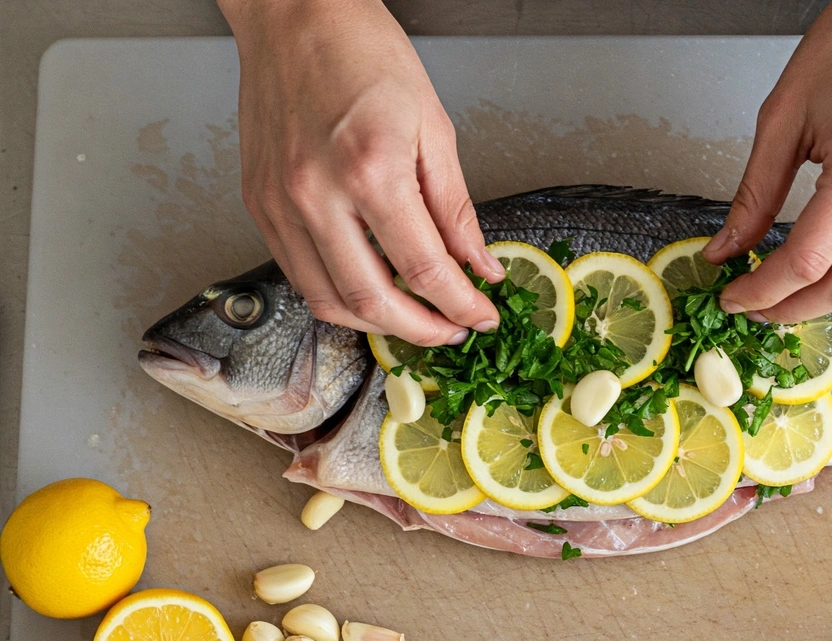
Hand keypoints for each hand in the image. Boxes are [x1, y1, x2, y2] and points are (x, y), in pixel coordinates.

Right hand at [219, 0, 502, 344]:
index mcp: (371, 170)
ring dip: (375, 323)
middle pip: (372, 300)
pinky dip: (337, 296)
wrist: (295, 16)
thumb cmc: (364, 53)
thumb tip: (479, 264)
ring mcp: (281, 203)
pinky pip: (298, 274)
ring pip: (328, 300)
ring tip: (412, 318)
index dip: (461, 305)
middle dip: (420, 330)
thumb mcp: (434, 126)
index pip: (424, 269)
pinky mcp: (260, 203)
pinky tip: (367, 291)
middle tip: (450, 329)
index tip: (481, 316)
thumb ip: (456, 207)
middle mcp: (317, 194)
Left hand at [705, 0, 831, 321]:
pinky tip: (830, 264)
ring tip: (788, 291)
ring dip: (828, 299)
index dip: (763, 290)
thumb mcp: (783, 116)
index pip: (808, 261)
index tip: (735, 297)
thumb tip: (726, 248)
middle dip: (792, 310)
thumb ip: (752, 194)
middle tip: (757, 308)